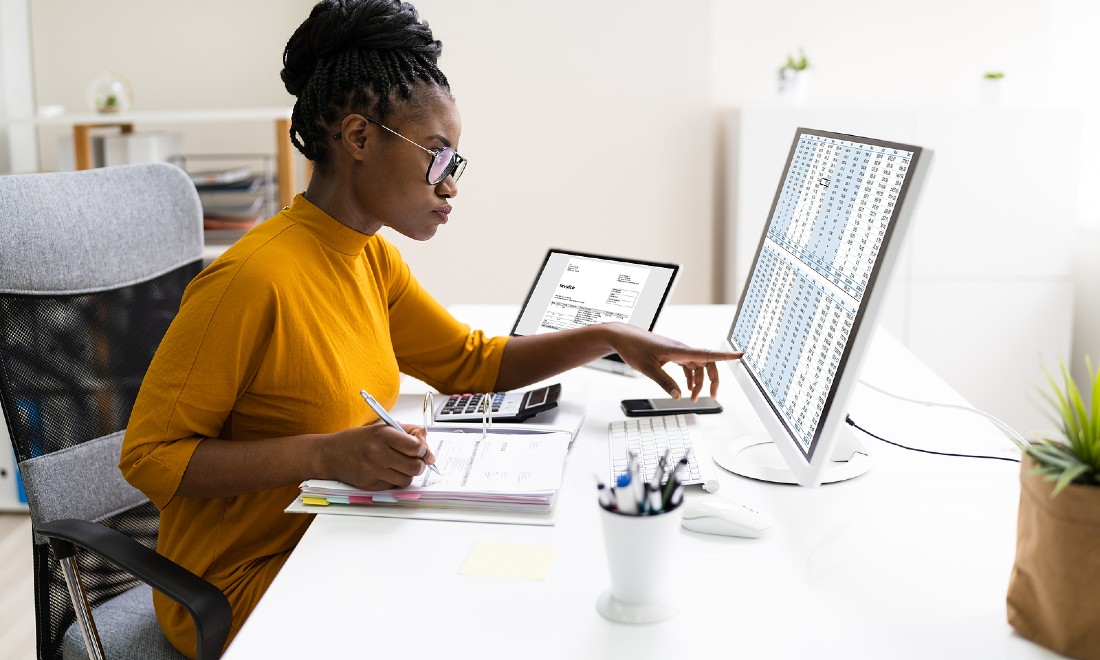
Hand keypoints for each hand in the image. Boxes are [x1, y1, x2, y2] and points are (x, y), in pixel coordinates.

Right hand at [324, 422, 432, 489]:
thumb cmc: (359, 440)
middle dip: (420, 465)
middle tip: (416, 462)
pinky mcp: (369, 484)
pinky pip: (393, 486)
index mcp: (383, 435)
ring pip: (406, 479)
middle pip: (415, 466)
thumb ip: (407, 431)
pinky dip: (395, 480)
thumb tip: (427, 443)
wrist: (331, 454)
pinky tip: (387, 472)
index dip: (423, 450)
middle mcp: (378, 453)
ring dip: (408, 474)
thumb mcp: (382, 427)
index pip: (415, 446)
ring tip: (400, 466)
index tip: (421, 450)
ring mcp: (373, 471)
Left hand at [607, 324, 742, 400]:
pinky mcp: (672, 353)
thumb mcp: (647, 369)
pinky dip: (690, 377)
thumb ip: (665, 382)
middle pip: (707, 362)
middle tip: (712, 396)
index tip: (740, 355)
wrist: (622, 337)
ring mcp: (677, 351)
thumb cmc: (634, 348)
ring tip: (693, 398)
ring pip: (697, 366)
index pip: (707, 353)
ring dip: (698, 382)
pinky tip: (686, 388)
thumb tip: (679, 396)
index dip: (725, 355)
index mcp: (679, 350)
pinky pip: (688, 365)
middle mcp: (682, 349)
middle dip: (712, 379)